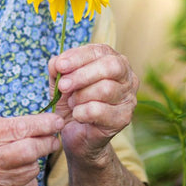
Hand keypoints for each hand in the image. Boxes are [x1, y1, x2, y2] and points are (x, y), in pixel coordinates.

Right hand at [0, 113, 62, 185]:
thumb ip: (6, 125)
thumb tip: (41, 122)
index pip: (20, 128)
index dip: (43, 124)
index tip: (57, 121)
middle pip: (29, 150)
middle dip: (47, 143)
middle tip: (53, 140)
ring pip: (30, 169)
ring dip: (35, 162)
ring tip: (25, 158)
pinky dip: (29, 179)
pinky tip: (17, 174)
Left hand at [47, 44, 138, 162]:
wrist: (77, 134)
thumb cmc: (72, 101)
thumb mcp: (61, 81)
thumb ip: (57, 67)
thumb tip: (57, 62)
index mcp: (112, 60)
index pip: (99, 51)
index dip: (78, 57)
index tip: (60, 65)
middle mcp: (126, 76)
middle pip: (110, 66)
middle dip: (82, 75)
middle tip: (63, 86)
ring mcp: (128, 97)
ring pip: (106, 88)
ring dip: (81, 96)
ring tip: (72, 102)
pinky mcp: (124, 118)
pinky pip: (101, 110)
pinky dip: (83, 112)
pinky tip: (77, 115)